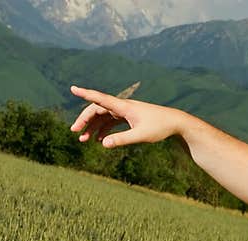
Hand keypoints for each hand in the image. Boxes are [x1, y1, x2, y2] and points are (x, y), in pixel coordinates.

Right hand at [69, 86, 186, 146]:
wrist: (175, 123)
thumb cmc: (160, 127)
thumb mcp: (141, 136)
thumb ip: (122, 140)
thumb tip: (103, 144)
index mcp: (124, 107)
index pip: (100, 99)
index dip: (85, 94)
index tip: (72, 89)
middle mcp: (122, 107)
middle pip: (97, 109)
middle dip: (84, 120)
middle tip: (75, 132)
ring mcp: (126, 112)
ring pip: (103, 117)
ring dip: (93, 127)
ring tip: (84, 140)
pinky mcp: (130, 117)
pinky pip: (112, 122)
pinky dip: (104, 130)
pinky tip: (99, 140)